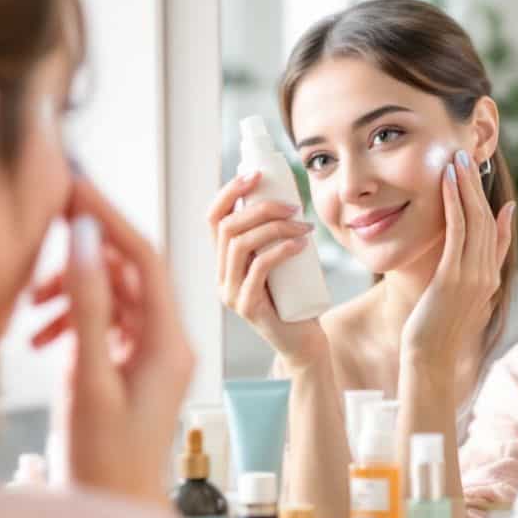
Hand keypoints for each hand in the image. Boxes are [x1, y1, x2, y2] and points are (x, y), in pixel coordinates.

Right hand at [31, 176, 194, 505]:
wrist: (114, 510)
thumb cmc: (103, 459)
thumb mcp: (87, 377)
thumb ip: (86, 306)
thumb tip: (86, 240)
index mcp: (167, 342)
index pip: (144, 257)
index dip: (108, 217)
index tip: (72, 187)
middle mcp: (167, 342)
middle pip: (129, 271)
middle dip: (86, 248)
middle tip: (46, 219)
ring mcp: (150, 354)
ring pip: (112, 296)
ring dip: (71, 289)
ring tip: (32, 307)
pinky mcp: (130, 367)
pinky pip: (104, 323)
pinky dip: (72, 319)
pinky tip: (39, 336)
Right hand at [207, 171, 328, 367]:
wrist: (304, 343)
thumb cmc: (296, 299)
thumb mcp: (283, 262)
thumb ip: (276, 237)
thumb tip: (289, 197)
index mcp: (225, 261)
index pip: (213, 218)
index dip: (229, 191)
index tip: (257, 174)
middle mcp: (221, 276)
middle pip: (228, 227)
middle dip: (261, 208)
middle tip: (294, 206)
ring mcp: (231, 293)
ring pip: (241, 245)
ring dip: (274, 227)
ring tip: (303, 225)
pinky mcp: (247, 307)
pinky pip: (259, 269)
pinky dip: (279, 250)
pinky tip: (300, 244)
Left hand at [402, 150, 514, 362]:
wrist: (430, 361)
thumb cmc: (437, 333)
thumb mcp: (458, 300)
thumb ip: (469, 275)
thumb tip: (473, 257)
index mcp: (489, 279)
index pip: (495, 231)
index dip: (489, 199)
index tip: (479, 175)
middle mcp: (487, 275)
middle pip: (487, 219)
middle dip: (476, 185)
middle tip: (465, 154)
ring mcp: (473, 276)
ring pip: (475, 220)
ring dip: (466, 187)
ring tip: (456, 159)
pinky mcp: (452, 277)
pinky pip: (456, 231)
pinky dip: (454, 203)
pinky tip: (447, 183)